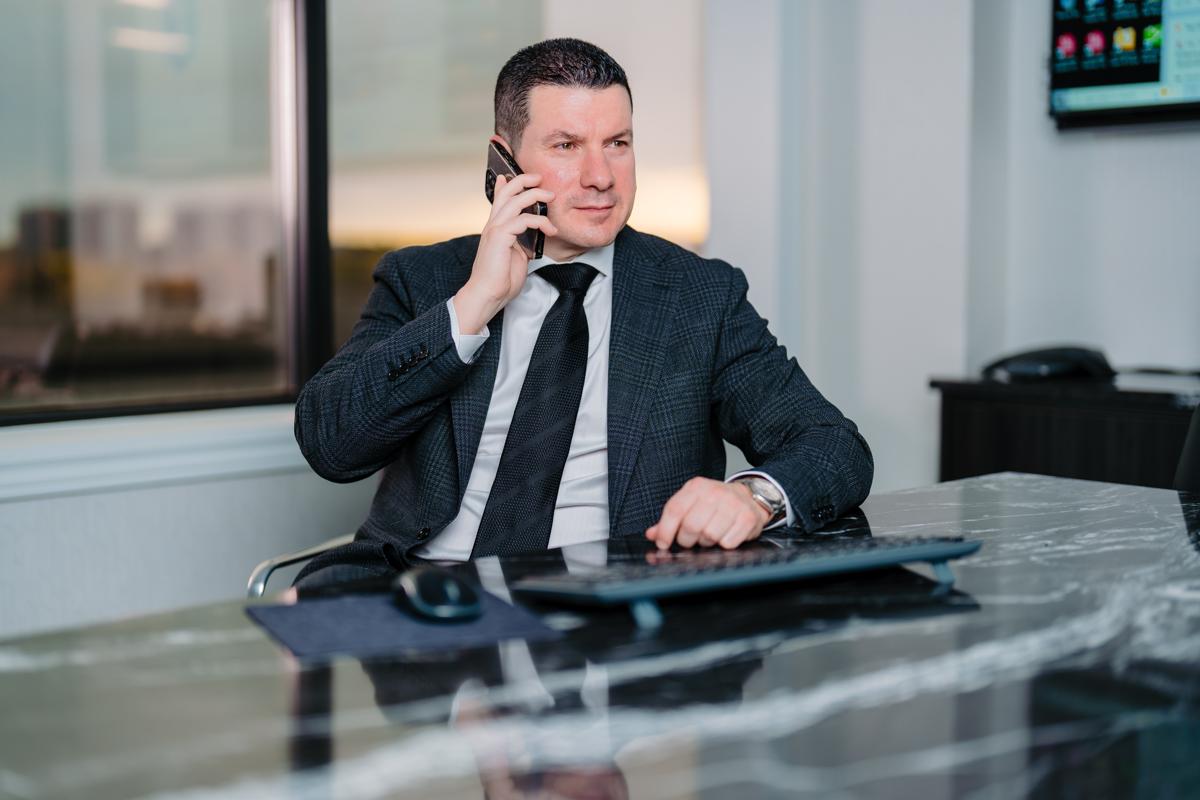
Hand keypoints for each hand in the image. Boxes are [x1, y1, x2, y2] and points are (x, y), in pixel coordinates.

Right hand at [453, 173, 557, 333]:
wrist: (488, 294)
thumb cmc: (501, 280)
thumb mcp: (516, 255)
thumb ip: (521, 242)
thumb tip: (532, 238)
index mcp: (495, 227)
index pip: (500, 198)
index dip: (508, 183)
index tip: (520, 176)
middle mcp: (493, 224)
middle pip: (507, 191)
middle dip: (525, 180)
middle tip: (541, 179)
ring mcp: (495, 229)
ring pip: (516, 200)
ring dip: (536, 195)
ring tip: (551, 197)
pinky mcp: (500, 237)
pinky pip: (522, 220)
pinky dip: (539, 221)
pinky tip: (550, 229)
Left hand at [645, 477, 770, 550]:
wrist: (748, 497)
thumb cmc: (715, 503)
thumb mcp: (691, 504)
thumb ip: (671, 519)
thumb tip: (652, 534)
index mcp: (696, 487)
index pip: (674, 510)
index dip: (665, 531)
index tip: (663, 543)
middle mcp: (715, 492)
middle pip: (691, 526)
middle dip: (687, 540)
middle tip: (691, 540)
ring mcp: (733, 504)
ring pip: (709, 536)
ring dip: (707, 542)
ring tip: (709, 537)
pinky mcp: (748, 517)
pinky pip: (728, 542)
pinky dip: (724, 545)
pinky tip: (725, 536)